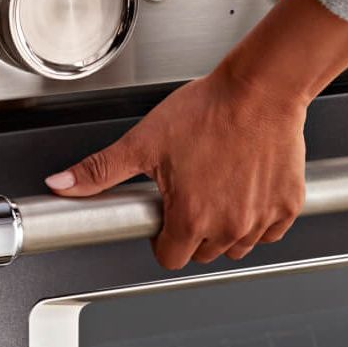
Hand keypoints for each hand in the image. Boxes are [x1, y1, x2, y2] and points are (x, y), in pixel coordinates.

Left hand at [44, 0, 347, 269]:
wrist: (259, 88)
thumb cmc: (208, 110)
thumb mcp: (144, 141)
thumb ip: (99, 171)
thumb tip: (60, 186)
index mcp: (191, 219)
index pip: (170, 258)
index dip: (164, 237)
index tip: (167, 213)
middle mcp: (228, 227)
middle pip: (204, 253)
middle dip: (194, 230)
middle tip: (193, 191)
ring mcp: (261, 220)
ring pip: (237, 246)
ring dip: (226, 227)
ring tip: (219, 186)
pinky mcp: (288, 207)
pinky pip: (270, 231)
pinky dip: (259, 217)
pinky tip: (247, 188)